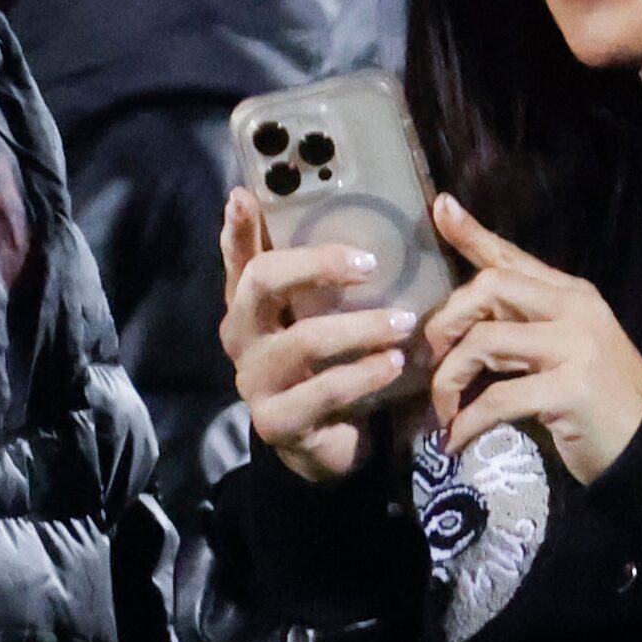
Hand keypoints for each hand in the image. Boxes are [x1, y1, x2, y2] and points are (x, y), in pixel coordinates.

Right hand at [220, 188, 416, 482]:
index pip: (238, 257)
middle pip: (261, 283)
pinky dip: (365, 375)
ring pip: (303, 340)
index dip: (237, 228)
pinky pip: (324, 392)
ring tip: (403, 323)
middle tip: (369, 262)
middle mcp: (241, 335)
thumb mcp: (320, 316)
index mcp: (249, 304)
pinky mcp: (276, 421)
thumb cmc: (327, 364)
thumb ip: (324, 276)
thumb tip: (355, 211)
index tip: (244, 196)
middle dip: (316, 265)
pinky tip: (394, 365)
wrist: (323, 445)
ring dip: (361, 329)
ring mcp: (254, 380)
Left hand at [423, 194, 641, 483]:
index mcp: (572, 294)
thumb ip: (523, 323)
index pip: (512, 256)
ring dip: (449, 379)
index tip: (440, 207)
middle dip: (446, 320)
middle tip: (432, 357)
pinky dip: (467, 421)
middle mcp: (574, 309)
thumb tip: (463, 314)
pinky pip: (497, 399)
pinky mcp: (570, 389)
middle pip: (490, 287)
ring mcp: (575, 347)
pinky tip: (456, 438)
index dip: (472, 233)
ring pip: (485, 342)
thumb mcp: (566, 347)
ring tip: (443, 409)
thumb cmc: (599, 398)